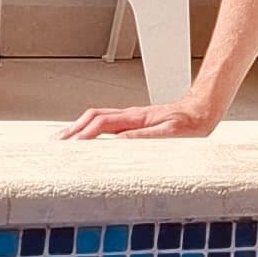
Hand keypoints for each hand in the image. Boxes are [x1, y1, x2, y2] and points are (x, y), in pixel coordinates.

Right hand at [62, 91, 225, 141]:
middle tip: (56, 142)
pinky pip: (106, 122)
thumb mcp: (170, 134)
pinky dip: (90, 128)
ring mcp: (131, 117)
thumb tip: (120, 142)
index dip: (84, 134)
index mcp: (136, 118)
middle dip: (72, 129)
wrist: (202, 111)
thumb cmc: (190, 124)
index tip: (70, 146)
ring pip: (97, 118)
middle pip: (92, 118)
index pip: (101, 124)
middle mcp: (130, 116)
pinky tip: (88, 136)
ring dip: (78, 127)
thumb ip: (145, 137)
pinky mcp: (134, 121)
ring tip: (63, 139)